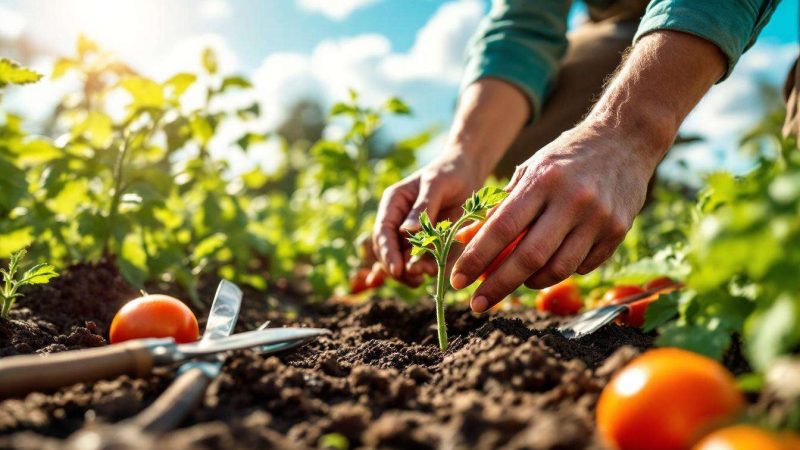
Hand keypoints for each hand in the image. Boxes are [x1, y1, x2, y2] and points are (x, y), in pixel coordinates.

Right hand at [372, 153, 485, 284]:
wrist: (468, 174)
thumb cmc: (449, 172)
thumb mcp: (436, 184)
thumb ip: (423, 207)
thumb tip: (406, 231)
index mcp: (393, 205)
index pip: (383, 232)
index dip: (387, 252)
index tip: (396, 269)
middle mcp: (398, 222)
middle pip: (389, 252)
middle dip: (399, 267)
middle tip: (415, 277)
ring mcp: (412, 235)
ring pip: (403, 261)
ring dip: (411, 272)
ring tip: (427, 274)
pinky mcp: (428, 244)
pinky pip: (422, 262)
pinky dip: (425, 270)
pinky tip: (432, 272)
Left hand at [451, 121, 660, 311]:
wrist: (625, 138)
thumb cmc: (566, 156)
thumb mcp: (529, 170)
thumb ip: (499, 206)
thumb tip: (465, 241)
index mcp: (543, 180)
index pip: (501, 228)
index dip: (476, 258)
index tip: (457, 280)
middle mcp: (572, 200)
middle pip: (528, 257)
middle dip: (497, 285)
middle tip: (477, 305)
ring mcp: (598, 218)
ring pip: (558, 269)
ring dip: (530, 283)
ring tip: (515, 281)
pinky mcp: (618, 231)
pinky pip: (582, 266)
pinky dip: (560, 271)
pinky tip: (550, 265)